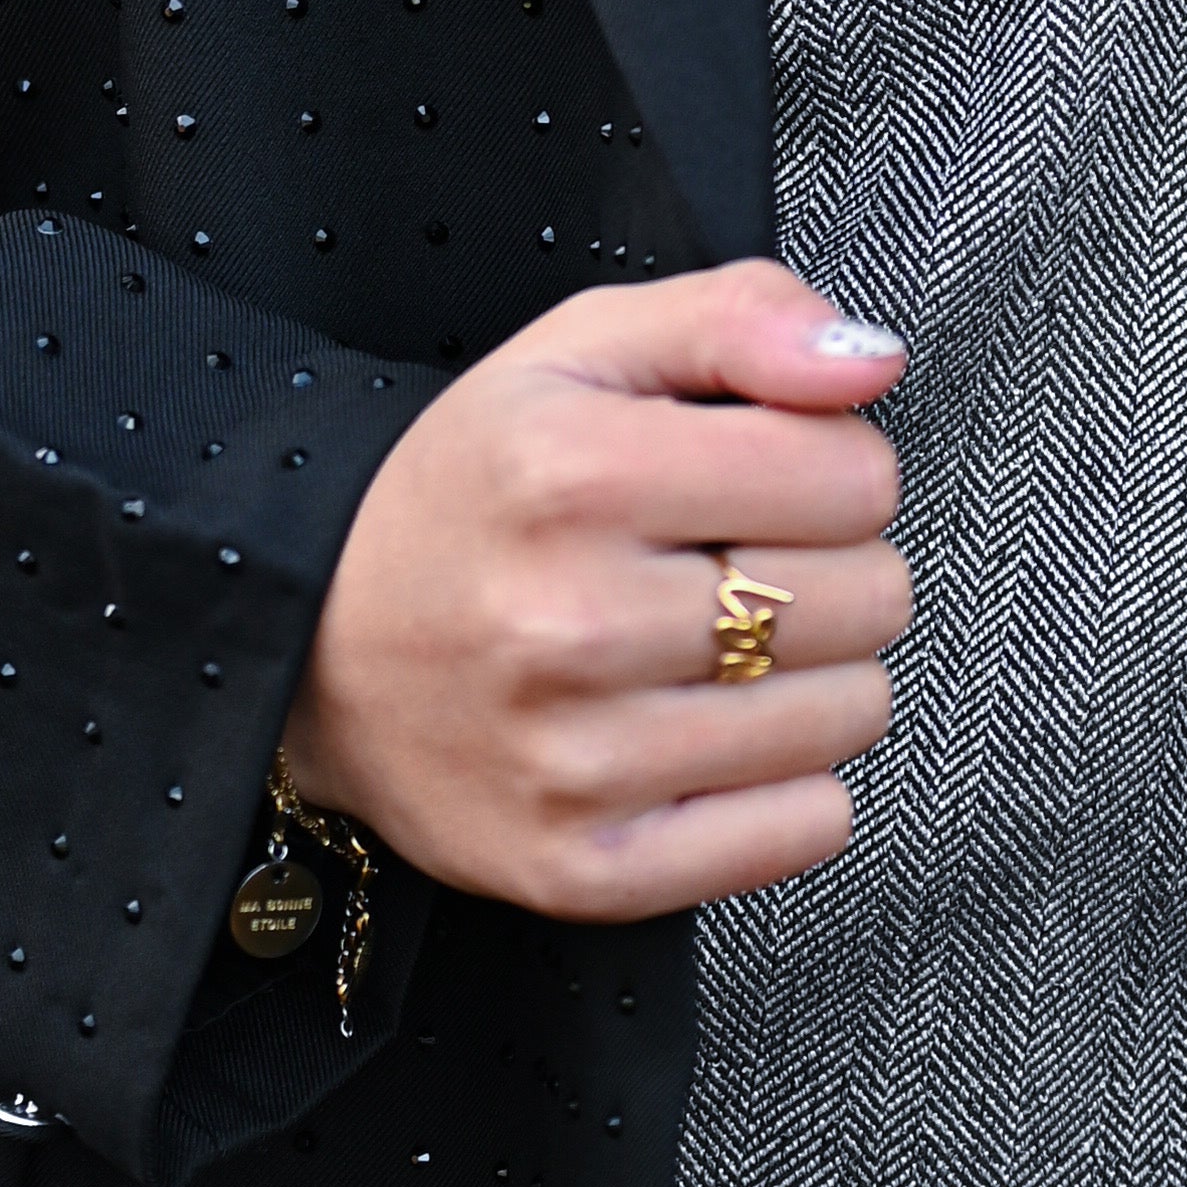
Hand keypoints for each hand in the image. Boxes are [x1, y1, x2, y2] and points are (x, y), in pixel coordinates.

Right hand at [280, 261, 908, 923]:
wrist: (314, 647)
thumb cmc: (475, 489)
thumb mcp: (580, 351)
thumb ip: (738, 318)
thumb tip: (873, 363)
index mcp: (575, 472)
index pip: (853, 475)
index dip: (831, 463)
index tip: (763, 476)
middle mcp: (573, 621)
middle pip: (869, 596)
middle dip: (832, 565)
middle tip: (740, 563)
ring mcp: (578, 761)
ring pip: (852, 713)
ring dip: (815, 675)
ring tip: (719, 648)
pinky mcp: (588, 868)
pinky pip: (808, 829)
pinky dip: (788, 784)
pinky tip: (708, 734)